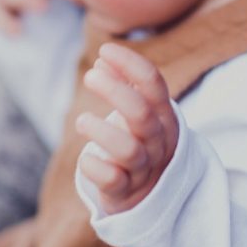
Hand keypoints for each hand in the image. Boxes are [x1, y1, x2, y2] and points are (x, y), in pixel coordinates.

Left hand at [77, 43, 178, 214]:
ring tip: (81, 121)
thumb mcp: (138, 114)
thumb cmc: (139, 143)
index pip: (154, 84)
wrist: (149, 195)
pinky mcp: (125, 192)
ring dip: (100, 131)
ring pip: (128, 149)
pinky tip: (85, 158)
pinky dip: (94, 167)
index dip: (130, 64)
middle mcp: (158, 142)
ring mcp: (144, 169)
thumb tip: (102, 61)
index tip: (105, 50)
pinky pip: (112, 180)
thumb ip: (123, 86)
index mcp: (165, 117)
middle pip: (140, 113)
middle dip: (113, 90)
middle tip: (89, 76)